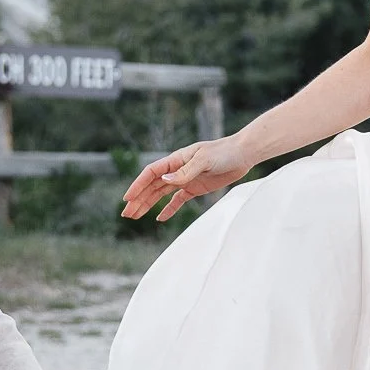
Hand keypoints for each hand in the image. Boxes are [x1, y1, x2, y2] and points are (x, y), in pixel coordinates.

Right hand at [122, 138, 249, 222]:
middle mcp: (177, 170)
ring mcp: (186, 179)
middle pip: (152, 186)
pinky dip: (169, 209)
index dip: (138, 185)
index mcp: (176, 160)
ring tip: (135, 216)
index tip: (128, 198)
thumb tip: (164, 181)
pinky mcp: (196, 188)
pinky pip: (178, 200)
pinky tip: (160, 218)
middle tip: (126, 214)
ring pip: (161, 194)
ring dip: (148, 204)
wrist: (242, 154)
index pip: (151, 173)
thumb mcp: (204, 160)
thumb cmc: (223, 152)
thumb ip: (185, 172)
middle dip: (138, 199)